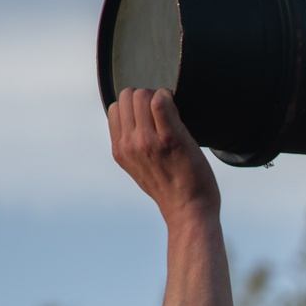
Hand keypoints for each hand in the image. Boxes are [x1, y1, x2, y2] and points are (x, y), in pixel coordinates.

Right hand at [108, 87, 220, 226]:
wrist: (189, 212)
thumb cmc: (171, 190)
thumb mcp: (139, 170)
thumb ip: (132, 146)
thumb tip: (136, 121)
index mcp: (120, 150)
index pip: (115, 108)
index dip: (134, 106)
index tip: (151, 117)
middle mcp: (129, 144)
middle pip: (128, 95)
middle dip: (146, 97)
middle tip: (165, 113)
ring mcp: (148, 141)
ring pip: (142, 94)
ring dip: (160, 96)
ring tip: (172, 113)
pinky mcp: (170, 138)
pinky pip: (161, 100)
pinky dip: (170, 98)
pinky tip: (179, 110)